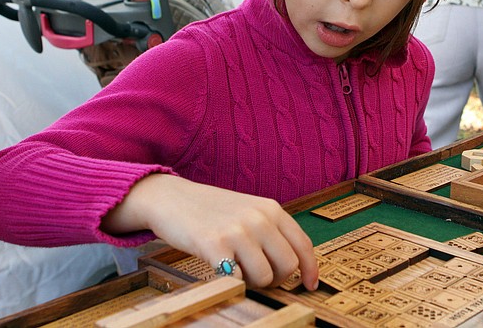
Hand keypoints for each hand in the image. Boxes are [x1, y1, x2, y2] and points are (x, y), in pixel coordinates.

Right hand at [102, 174, 318, 290]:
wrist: (171, 198)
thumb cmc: (211, 210)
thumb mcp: (248, 210)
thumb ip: (270, 231)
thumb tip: (292, 265)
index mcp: (271, 209)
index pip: (303, 244)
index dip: (311, 269)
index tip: (310, 285)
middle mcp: (259, 218)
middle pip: (288, 266)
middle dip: (276, 280)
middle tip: (257, 277)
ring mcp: (238, 231)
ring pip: (265, 277)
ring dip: (251, 283)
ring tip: (235, 270)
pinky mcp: (214, 245)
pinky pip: (237, 279)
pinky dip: (231, 282)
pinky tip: (220, 270)